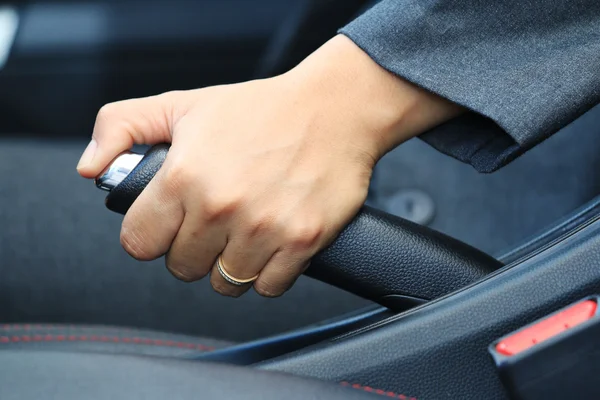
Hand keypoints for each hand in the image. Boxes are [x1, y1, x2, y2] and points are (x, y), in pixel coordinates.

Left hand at [77, 35, 461, 296]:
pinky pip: (269, 288)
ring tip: (243, 233)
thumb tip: (91, 170)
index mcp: (183, 176)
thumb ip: (122, 127)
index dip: (151, 235)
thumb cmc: (261, 109)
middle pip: (182, 268)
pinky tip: (271, 244)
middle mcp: (221, 207)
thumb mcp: (182, 105)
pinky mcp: (302, 242)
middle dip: (192, 249)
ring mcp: (264, 229)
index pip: (139, 243)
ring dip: (230, 264)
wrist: (335, 109)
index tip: (169, 225)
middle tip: (213, 222)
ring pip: (226, 284)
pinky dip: (268, 273)